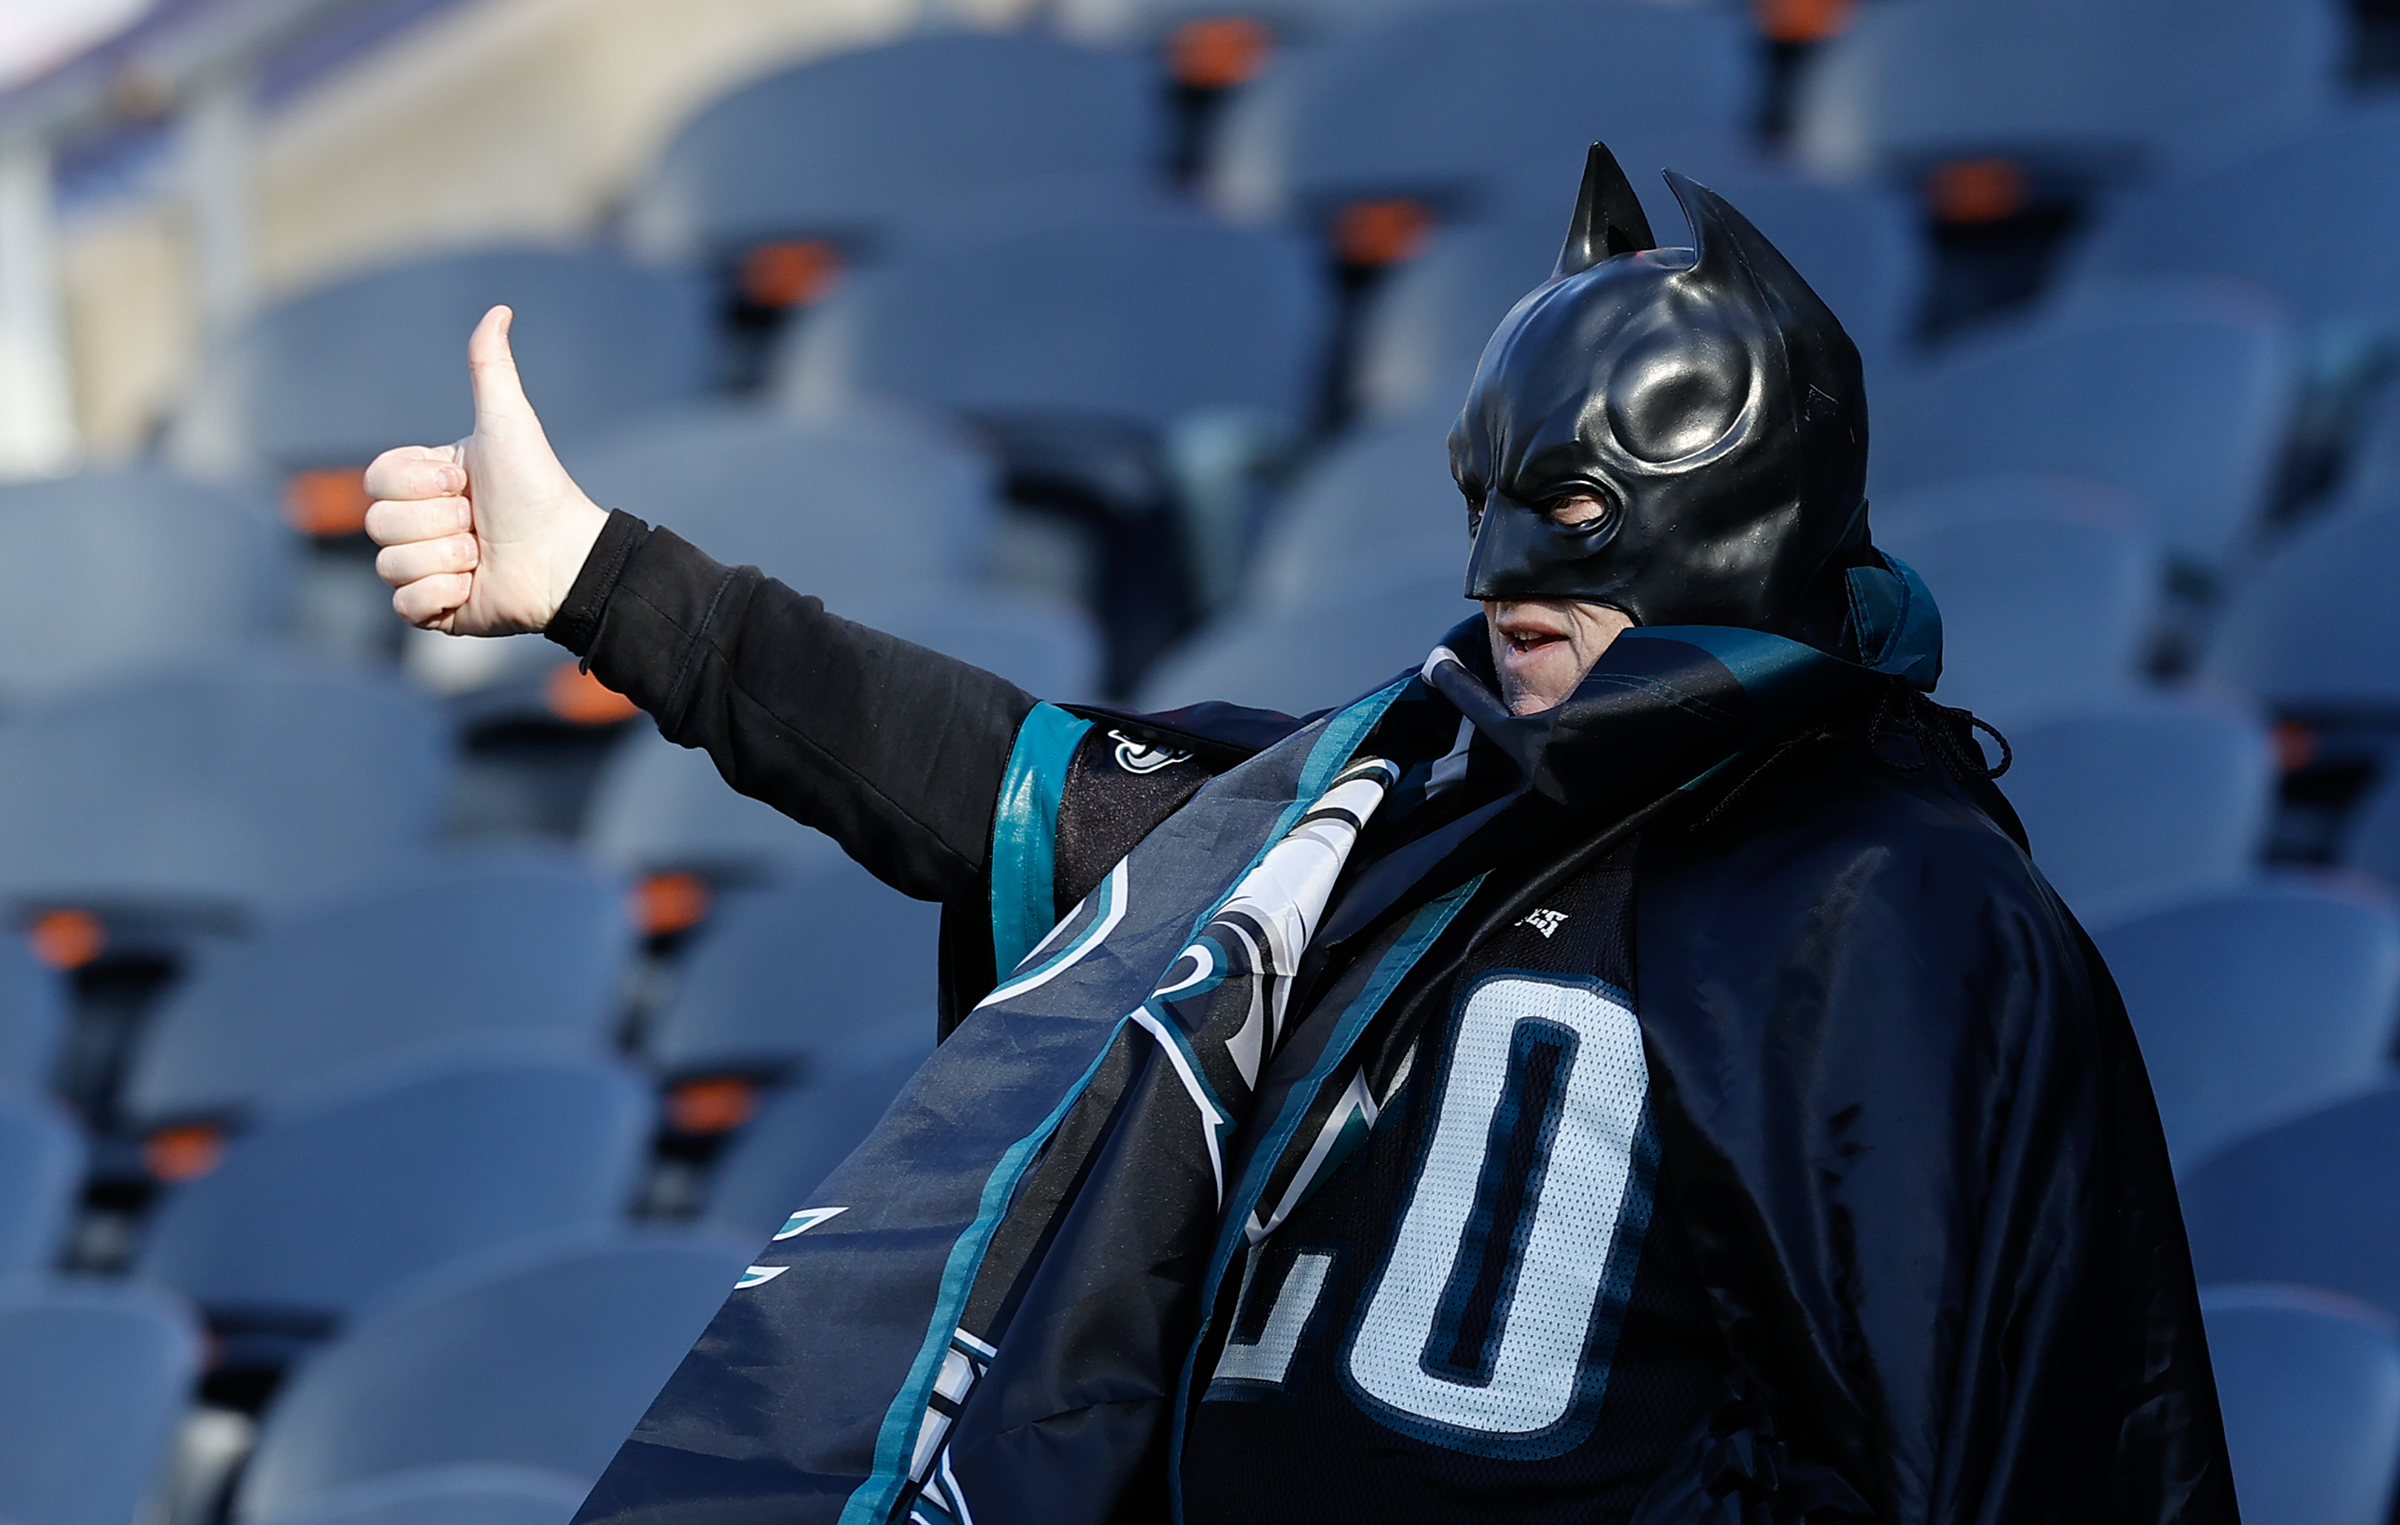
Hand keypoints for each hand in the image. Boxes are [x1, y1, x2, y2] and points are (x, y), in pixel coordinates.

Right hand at [365, 305, 609, 634]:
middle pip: (377, 522)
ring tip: (482, 555)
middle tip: (478, 522)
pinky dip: (440, 597)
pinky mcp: (433, 610)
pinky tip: (473, 587)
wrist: (566, 556)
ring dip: (445, 559)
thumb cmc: (537, 487)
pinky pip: (403, 606)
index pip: (375, 480)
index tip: (464, 482)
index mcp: (422, 482)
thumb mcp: (508, 423)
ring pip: (388, 565)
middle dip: (437, 523)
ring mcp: (422, 568)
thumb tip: (499, 310)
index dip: (418, 483)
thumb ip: (491, 368)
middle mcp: (417, 524)